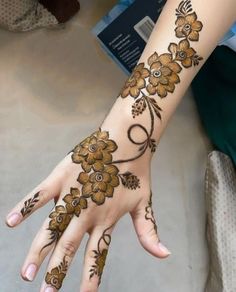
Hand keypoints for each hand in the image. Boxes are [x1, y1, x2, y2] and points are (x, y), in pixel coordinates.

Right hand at [5, 127, 169, 291]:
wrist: (127, 141)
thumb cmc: (135, 172)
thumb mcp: (144, 203)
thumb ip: (149, 232)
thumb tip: (165, 256)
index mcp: (106, 219)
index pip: (96, 256)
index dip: (90, 278)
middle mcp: (87, 212)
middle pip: (69, 247)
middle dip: (56, 272)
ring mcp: (72, 195)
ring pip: (51, 227)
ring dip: (38, 251)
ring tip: (26, 273)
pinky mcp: (61, 177)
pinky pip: (39, 195)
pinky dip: (24, 208)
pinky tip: (10, 222)